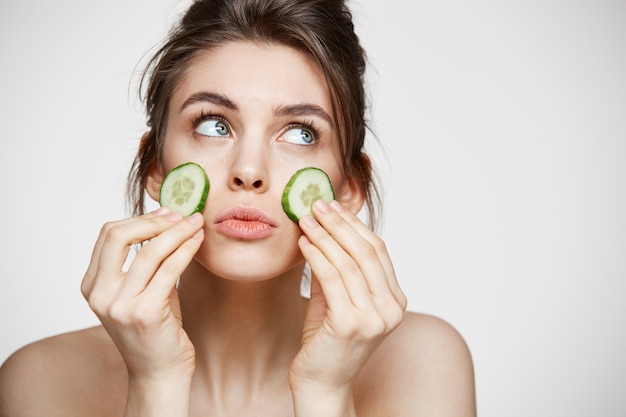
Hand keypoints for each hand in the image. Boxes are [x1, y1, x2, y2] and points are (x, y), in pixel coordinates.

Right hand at [80, 208, 203, 379]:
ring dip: (178, 231)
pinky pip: (170, 268)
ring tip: (196, 223)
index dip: (139, 218)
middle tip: (180, 215)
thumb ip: (144, 260)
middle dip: (153, 220)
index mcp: (92, 286)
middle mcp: (100, 294)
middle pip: (118, 235)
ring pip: (150, 250)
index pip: (108, 235)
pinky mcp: (145, 312)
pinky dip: (187, 249)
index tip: (165, 213)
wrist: (160, 372)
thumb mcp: (141, 290)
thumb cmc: (155, 329)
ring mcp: (120, 304)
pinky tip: (199, 241)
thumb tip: (166, 221)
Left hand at [289, 199, 406, 400]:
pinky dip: (316, 256)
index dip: (354, 225)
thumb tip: (323, 228)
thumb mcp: (337, 299)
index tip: (332, 206)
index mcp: (394, 301)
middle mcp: (390, 309)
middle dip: (339, 224)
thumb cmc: (326, 342)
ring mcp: (373, 318)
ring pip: (349, 263)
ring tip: (305, 220)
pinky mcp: (350, 325)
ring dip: (324, 236)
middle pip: (367, 252)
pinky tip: (303, 243)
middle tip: (317, 205)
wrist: (320, 385)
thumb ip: (337, 268)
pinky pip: (332, 279)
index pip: (378, 251)